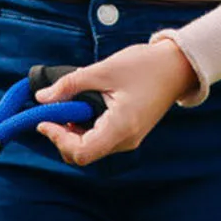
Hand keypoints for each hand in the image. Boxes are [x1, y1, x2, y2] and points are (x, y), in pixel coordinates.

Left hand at [35, 39, 196, 166]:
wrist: (177, 66)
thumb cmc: (145, 65)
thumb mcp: (103, 70)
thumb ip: (70, 85)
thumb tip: (42, 98)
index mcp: (121, 128)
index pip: (81, 153)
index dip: (58, 140)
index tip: (45, 121)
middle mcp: (125, 141)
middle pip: (82, 155)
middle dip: (62, 136)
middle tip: (52, 113)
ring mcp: (127, 141)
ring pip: (89, 150)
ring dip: (71, 133)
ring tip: (67, 107)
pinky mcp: (128, 135)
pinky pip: (99, 141)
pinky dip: (84, 130)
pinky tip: (81, 110)